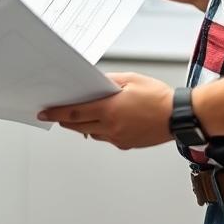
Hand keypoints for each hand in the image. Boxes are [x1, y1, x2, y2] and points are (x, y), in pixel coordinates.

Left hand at [38, 73, 174, 149]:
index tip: (44, 112)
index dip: (56, 113)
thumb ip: (109, 81)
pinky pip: (106, 138)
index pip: (74, 113)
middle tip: (55, 115)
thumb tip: (94, 82)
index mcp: (109, 109)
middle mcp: (111, 127)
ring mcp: (119, 138)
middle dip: (65, 121)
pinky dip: (100, 130)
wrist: (179, 116)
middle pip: (78, 126)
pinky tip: (104, 121)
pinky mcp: (127, 144)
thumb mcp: (131, 79)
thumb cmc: (157, 96)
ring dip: (83, 126)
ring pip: (91, 133)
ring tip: (82, 115)